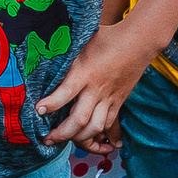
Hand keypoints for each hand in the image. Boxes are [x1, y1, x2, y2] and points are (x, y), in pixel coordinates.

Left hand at [33, 18, 159, 145]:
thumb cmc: (107, 37)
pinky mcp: (118, 101)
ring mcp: (110, 97)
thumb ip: (66, 55)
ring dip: (79, 139)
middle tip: (48, 139)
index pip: (65, 93)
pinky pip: (108, 124)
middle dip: (62, 134)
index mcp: (85, 72)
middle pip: (80, 120)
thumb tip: (43, 54)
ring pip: (95, 127)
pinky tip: (88, 140)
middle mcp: (97, 89)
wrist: (139, 41)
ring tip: (65, 140)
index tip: (37, 110)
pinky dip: (98, 135)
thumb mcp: (81, 42)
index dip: (50, 104)